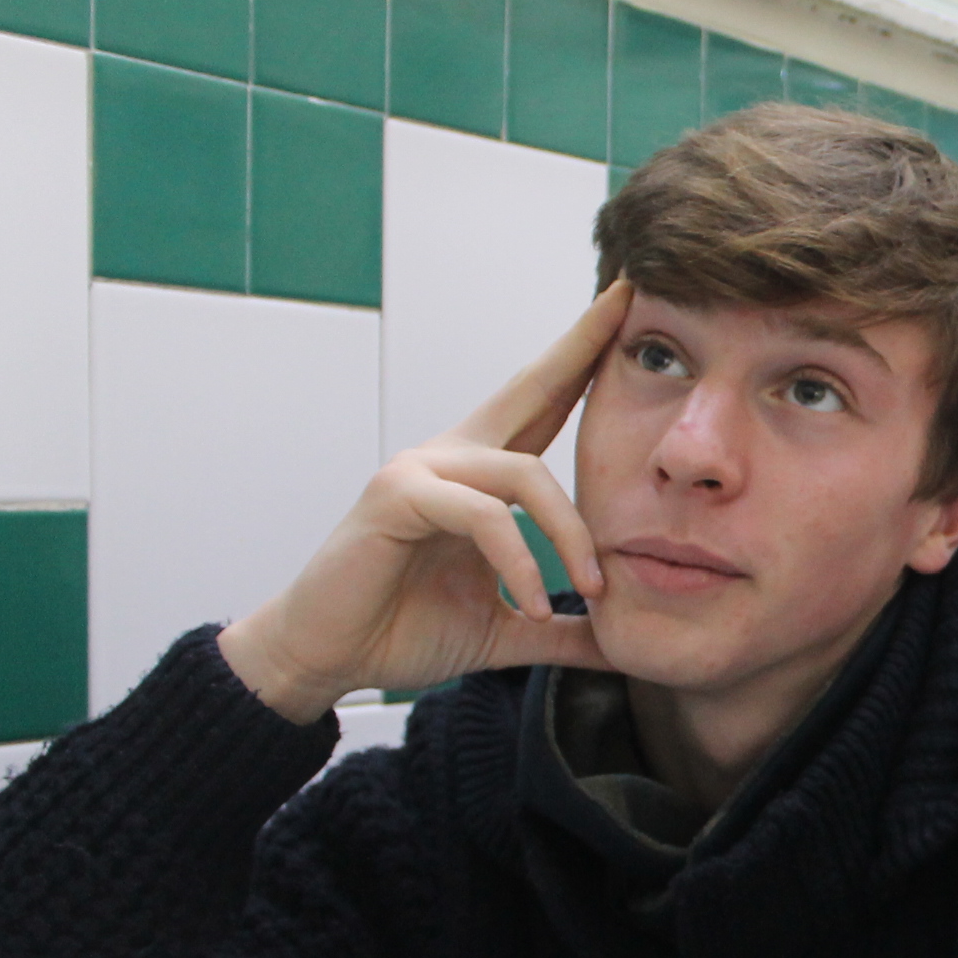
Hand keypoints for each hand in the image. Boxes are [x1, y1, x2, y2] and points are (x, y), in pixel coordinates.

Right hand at [218, 284, 629, 723]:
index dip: (584, 360)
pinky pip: (483, 516)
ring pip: (525, 474)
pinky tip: (531, 604)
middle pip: (531, 387)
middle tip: (630, 298)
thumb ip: (562, 628)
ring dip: (570, 535)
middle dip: (582, 345)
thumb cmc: (403, 629)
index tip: (627, 311)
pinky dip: (518, 561)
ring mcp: (421, 469)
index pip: (545, 404)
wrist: (327, 659)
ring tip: (592, 591)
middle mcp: (452, 456)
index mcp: (480, 475)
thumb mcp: (507, 629)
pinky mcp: (397, 497)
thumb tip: (623, 641)